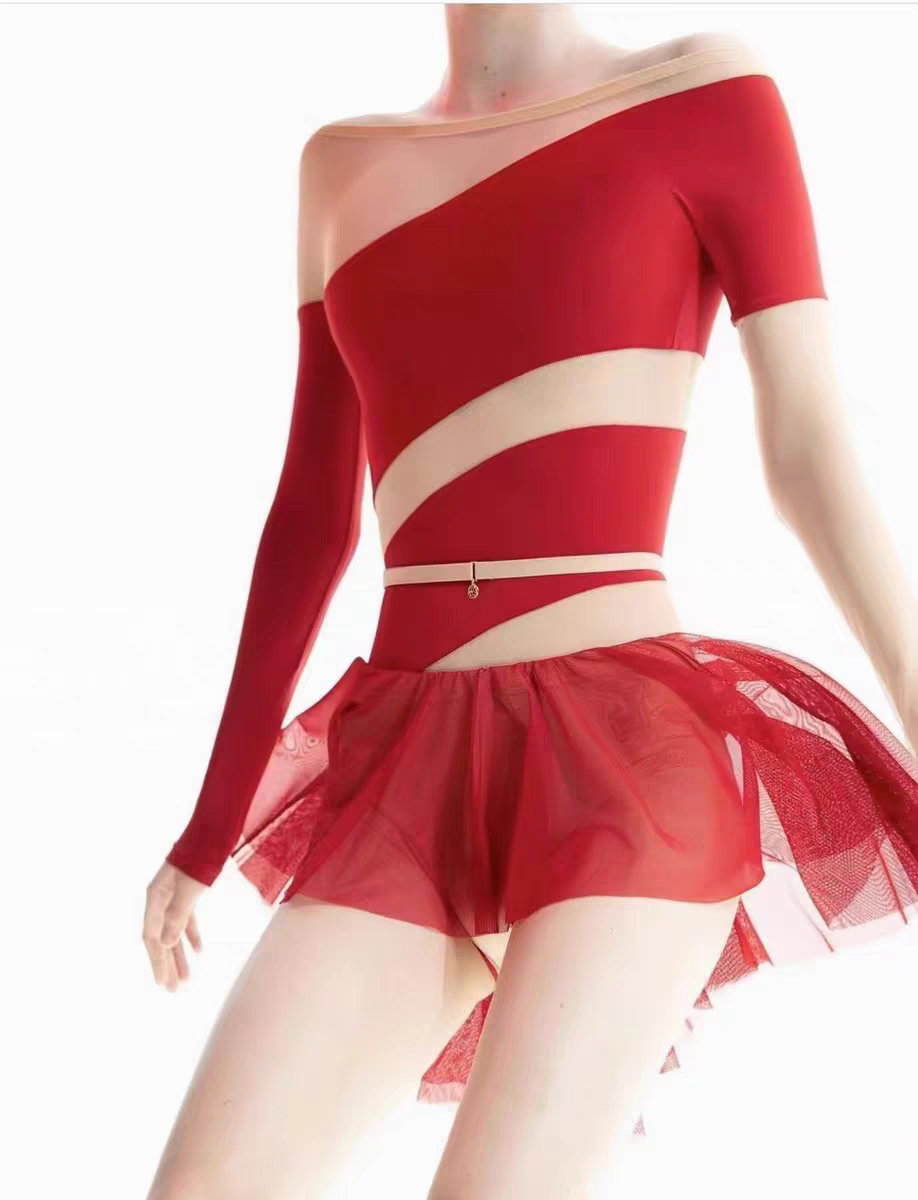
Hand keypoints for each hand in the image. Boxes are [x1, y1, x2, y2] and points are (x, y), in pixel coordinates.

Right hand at [143, 860, 206, 990]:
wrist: (211, 831)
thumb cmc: (199, 857)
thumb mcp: (190, 888)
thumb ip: (179, 915)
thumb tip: (168, 944)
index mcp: (155, 898)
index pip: (152, 937)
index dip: (157, 961)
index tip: (162, 983)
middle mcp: (160, 898)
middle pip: (161, 938)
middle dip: (168, 965)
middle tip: (174, 991)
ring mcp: (173, 896)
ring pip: (174, 932)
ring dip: (180, 955)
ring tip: (186, 979)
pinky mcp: (187, 893)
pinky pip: (186, 920)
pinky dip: (192, 935)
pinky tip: (200, 951)